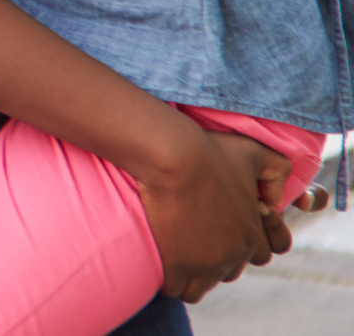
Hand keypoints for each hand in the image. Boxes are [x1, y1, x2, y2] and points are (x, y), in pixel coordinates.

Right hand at [136, 128, 291, 301]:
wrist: (171, 156)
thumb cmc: (209, 152)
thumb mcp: (255, 152)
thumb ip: (278, 172)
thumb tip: (275, 199)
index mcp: (253, 234)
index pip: (260, 255)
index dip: (243, 240)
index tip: (221, 223)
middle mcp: (234, 254)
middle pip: (229, 272)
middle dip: (217, 258)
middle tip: (197, 235)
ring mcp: (205, 264)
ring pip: (202, 287)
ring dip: (193, 275)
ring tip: (178, 253)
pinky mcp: (176, 267)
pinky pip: (177, 289)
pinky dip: (171, 280)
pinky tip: (163, 260)